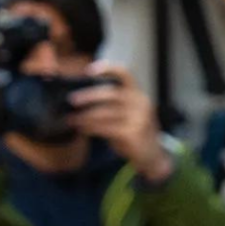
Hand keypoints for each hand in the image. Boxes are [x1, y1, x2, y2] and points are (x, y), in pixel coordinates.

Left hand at [67, 63, 172, 181]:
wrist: (153, 156)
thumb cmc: (135, 133)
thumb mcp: (128, 114)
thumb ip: (112, 105)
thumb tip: (82, 99)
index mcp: (138, 94)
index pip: (125, 74)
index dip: (107, 69)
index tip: (89, 70)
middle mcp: (140, 102)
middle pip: (110, 93)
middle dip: (88, 96)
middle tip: (71, 100)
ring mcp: (138, 118)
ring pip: (104, 113)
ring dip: (85, 116)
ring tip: (72, 119)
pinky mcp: (132, 133)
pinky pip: (105, 127)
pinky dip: (90, 128)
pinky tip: (82, 129)